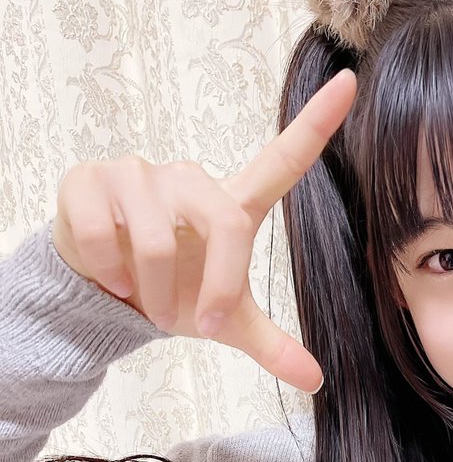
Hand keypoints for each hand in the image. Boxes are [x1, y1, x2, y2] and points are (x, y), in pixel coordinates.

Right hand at [51, 68, 356, 392]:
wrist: (104, 290)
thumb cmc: (174, 290)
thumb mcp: (226, 322)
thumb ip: (271, 345)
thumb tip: (315, 379)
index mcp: (231, 206)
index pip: (282, 160)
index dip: (317, 123)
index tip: (352, 82)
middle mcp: (190, 179)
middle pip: (225, 226)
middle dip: (209, 290)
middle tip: (186, 321)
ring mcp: (139, 173)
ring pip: (156, 242)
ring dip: (151, 291)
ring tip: (139, 293)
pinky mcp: (91, 180)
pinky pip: (104, 237)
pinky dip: (108, 273)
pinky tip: (108, 274)